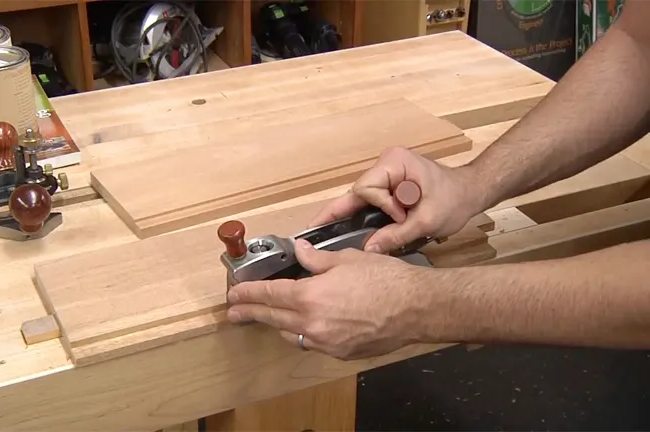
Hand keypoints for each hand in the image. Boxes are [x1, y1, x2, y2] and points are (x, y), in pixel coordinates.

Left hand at [226, 239, 436, 359]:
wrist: (416, 308)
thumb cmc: (385, 279)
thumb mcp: (347, 259)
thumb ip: (316, 259)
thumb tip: (298, 252)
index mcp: (310, 297)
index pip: (269, 295)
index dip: (248, 293)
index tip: (234, 293)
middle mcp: (313, 324)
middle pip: (272, 318)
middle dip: (250, 313)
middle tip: (233, 312)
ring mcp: (326, 342)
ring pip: (291, 334)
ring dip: (278, 324)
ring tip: (268, 317)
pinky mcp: (340, 353)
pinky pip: (313, 344)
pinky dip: (304, 334)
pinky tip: (305, 326)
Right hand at [309, 146, 481, 253]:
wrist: (471, 192)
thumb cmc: (454, 199)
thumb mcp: (427, 221)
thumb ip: (396, 235)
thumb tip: (368, 251)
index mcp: (394, 162)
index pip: (365, 187)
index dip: (379, 206)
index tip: (400, 217)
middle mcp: (384, 164)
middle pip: (358, 193)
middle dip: (365, 213)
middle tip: (375, 230)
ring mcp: (384, 174)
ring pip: (361, 200)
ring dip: (368, 216)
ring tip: (377, 229)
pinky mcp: (387, 185)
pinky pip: (369, 201)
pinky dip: (370, 215)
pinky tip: (361, 230)